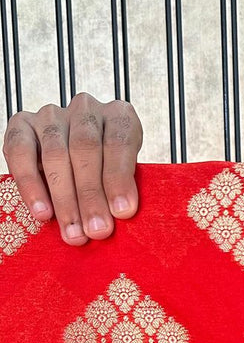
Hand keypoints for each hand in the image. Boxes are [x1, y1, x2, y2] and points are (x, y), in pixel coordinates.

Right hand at [3, 93, 142, 243]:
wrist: (77, 163)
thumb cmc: (106, 174)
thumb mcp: (124, 178)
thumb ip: (121, 191)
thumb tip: (119, 217)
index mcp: (118, 116)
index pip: (119, 142)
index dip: (120, 178)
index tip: (123, 211)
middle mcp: (85, 109)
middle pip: (85, 149)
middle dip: (91, 195)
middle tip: (97, 230)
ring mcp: (52, 115)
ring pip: (55, 155)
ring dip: (64, 199)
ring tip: (73, 232)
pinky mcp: (22, 124)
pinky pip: (20, 152)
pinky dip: (31, 185)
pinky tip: (43, 212)